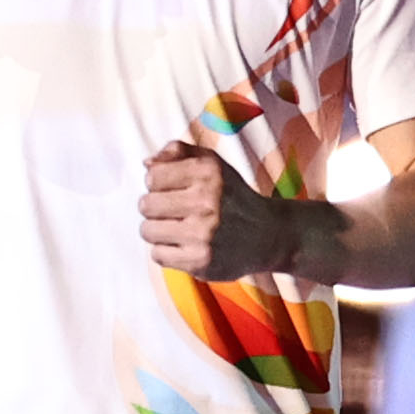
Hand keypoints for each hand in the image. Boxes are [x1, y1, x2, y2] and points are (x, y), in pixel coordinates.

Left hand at [143, 139, 299, 279]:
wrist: (268, 235)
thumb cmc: (231, 197)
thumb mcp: (212, 164)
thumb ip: (178, 152)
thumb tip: (146, 163)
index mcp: (208, 172)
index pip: (152, 177)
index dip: (157, 184)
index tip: (171, 189)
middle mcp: (206, 201)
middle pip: (146, 205)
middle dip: (155, 208)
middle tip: (173, 211)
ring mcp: (203, 233)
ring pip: (147, 231)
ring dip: (157, 230)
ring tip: (177, 228)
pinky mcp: (200, 260)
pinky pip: (157, 254)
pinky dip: (166, 251)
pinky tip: (184, 245)